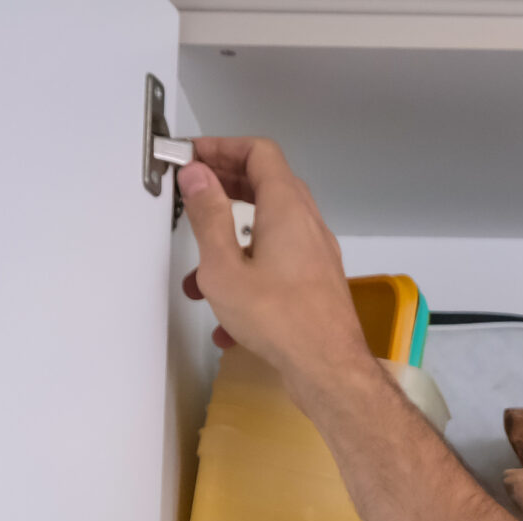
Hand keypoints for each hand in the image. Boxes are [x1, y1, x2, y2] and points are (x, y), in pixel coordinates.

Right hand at [177, 138, 373, 395]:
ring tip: (199, 279)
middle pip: (265, 187)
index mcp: (287, 208)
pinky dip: (250, 281)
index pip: (259, 152)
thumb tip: (197, 175)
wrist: (329, 370)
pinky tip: (228, 323)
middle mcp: (307, 225)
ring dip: (231, 248)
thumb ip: (208, 216)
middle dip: (224, 190)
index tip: (194, 158)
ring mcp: (316, 256)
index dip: (223, 147)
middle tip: (193, 196)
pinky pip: (278, 270)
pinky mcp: (317, 286)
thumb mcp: (224, 266)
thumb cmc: (280, 320)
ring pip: (268, 235)